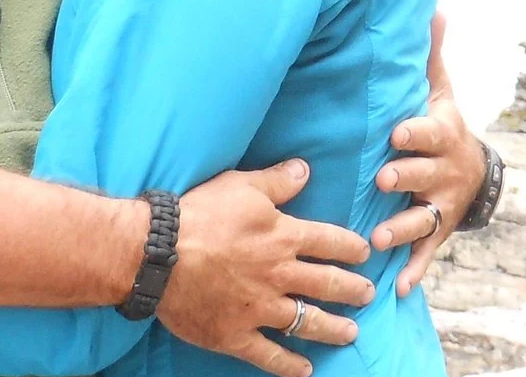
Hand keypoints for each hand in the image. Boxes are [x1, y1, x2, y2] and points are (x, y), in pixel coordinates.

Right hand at [157, 160, 373, 376]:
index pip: (330, 242)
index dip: (352, 247)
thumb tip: (305, 169)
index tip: (365, 253)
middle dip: (353, 290)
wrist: (156, 255)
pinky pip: (269, 355)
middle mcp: (279, 275)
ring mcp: (259, 309)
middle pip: (327, 284)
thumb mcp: (241, 186)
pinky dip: (289, 365)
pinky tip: (306, 369)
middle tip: (369, 294)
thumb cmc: (199, 215)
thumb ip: (277, 181)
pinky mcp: (235, 335)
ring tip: (351, 332)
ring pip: (307, 322)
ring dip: (333, 328)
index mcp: (284, 237)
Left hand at [369, 14, 484, 297]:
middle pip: (423, 176)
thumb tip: (435, 9)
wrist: (476, 174)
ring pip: (422, 219)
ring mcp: (441, 205)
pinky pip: (426, 255)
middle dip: (405, 179)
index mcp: (441, 136)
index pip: (428, 133)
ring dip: (402, 229)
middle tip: (383, 181)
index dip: (414, 134)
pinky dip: (414, 272)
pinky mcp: (437, 234)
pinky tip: (398, 287)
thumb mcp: (442, 93)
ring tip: (380, 239)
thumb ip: (431, 58)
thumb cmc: (444, 128)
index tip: (395, 133)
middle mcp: (443, 173)